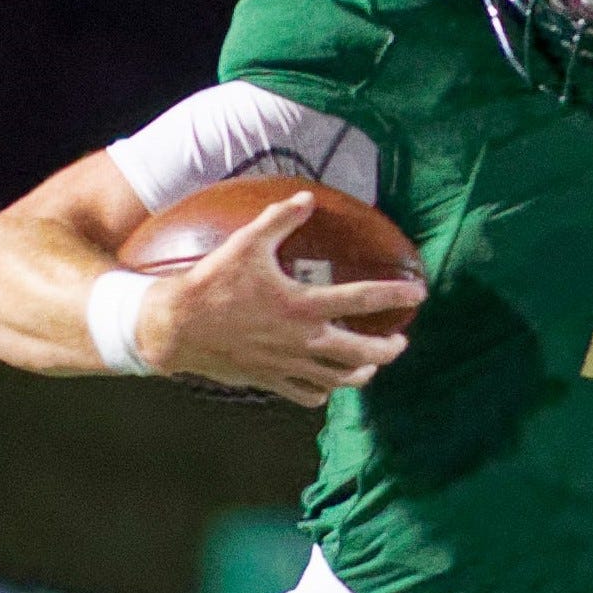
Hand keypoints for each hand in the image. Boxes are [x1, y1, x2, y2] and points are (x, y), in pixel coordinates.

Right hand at [135, 191, 426, 407]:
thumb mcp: (246, 243)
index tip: (419, 294)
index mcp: (303, 305)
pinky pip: (306, 394)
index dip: (395, 295)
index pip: (362, 300)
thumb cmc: (211, 283)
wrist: (174, 328)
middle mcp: (301, 339)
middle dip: (387, 349)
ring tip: (371, 364)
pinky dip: (323, 391)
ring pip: (337, 379)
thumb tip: (307, 198)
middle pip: (360, 352)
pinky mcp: (269, 381)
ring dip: (361, 373)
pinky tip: (327, 384)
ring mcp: (286, 365)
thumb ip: (279, 219)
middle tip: (399, 342)